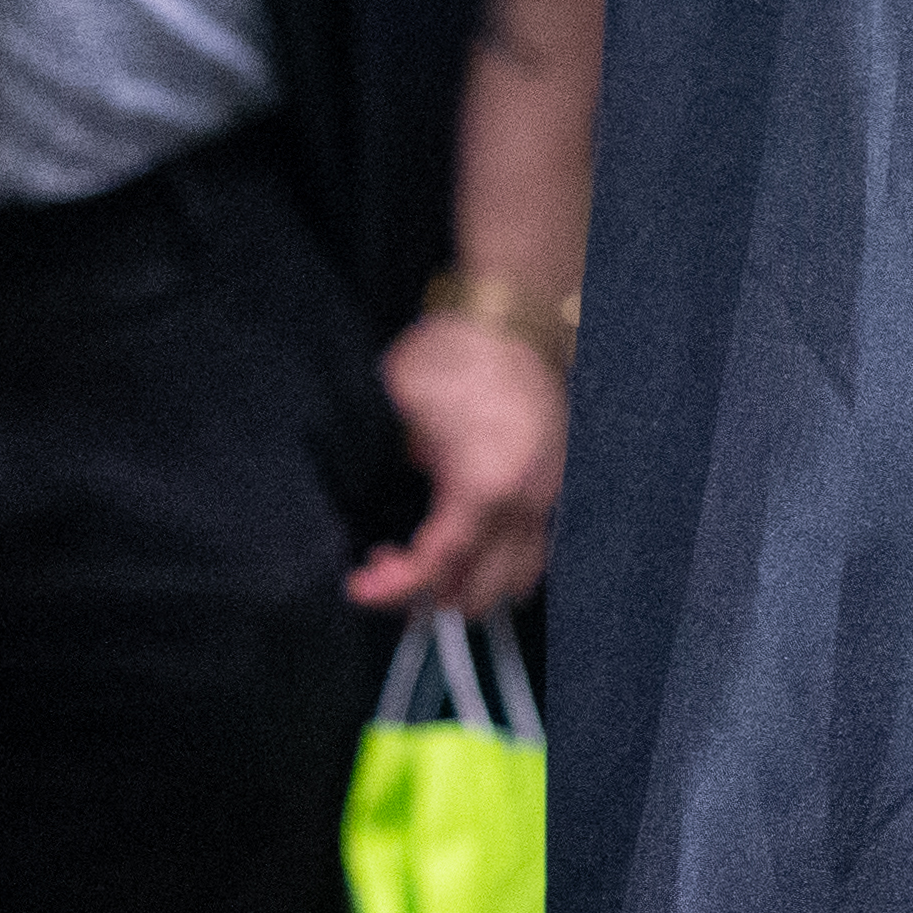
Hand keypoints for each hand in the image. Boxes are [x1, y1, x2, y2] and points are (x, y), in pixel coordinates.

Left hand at [350, 311, 565, 613]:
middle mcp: (524, 504)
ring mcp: (547, 496)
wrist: (515, 316)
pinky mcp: (555, 485)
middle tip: (387, 573)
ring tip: (428, 562)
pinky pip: (535, 552)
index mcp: (482, 488)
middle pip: (480, 591)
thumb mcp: (403, 410)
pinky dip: (500, 564)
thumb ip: (399, 468)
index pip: (437, 568)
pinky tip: (468, 542)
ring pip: (518, 581)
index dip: (393, 589)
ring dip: (469, 585)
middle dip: (427, 596)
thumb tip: (402, 494)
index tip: (357, 587)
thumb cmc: (455, 354)